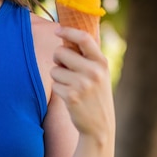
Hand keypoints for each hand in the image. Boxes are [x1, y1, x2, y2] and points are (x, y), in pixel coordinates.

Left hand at [51, 26, 114, 143]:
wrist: (100, 126)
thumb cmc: (96, 95)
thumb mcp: (100, 73)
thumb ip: (88, 56)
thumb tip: (68, 35)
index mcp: (101, 62)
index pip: (84, 38)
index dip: (68, 31)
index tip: (58, 30)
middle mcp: (93, 71)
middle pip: (60, 52)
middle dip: (57, 59)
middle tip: (65, 67)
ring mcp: (83, 84)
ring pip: (54, 69)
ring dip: (58, 77)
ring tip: (71, 86)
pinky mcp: (71, 96)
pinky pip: (54, 84)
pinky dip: (58, 89)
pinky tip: (70, 97)